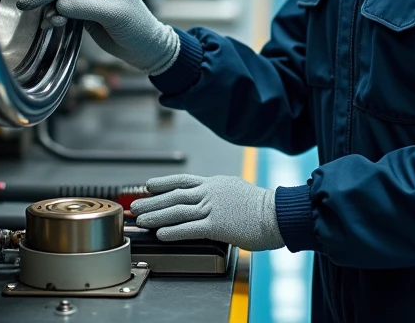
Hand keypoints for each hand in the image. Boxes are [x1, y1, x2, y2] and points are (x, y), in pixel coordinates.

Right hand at [16, 0, 179, 74]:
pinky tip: (53, 24)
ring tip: (50, 23)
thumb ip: (84, 9)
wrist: (147, 48)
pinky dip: (56, 17)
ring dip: (51, 10)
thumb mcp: (112, 16)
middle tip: (26, 7)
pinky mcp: (86, 12)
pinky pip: (65, 10)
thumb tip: (58, 5)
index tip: (31, 0)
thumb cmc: (137, 28)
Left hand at [130, 174, 283, 251]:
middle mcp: (210, 192)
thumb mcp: (237, 191)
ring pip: (177, 211)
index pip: (183, 180)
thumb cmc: (262, 206)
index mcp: (215, 183)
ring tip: (141, 220)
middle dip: (152, 201)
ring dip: (156, 216)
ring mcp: (212, 208)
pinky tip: (160, 233)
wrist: (277, 212)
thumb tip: (212, 200)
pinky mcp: (217, 225)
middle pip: (174, 195)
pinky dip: (173, 231)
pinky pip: (190, 228)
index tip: (148, 185)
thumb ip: (221, 194)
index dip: (163, 183)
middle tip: (136, 206)